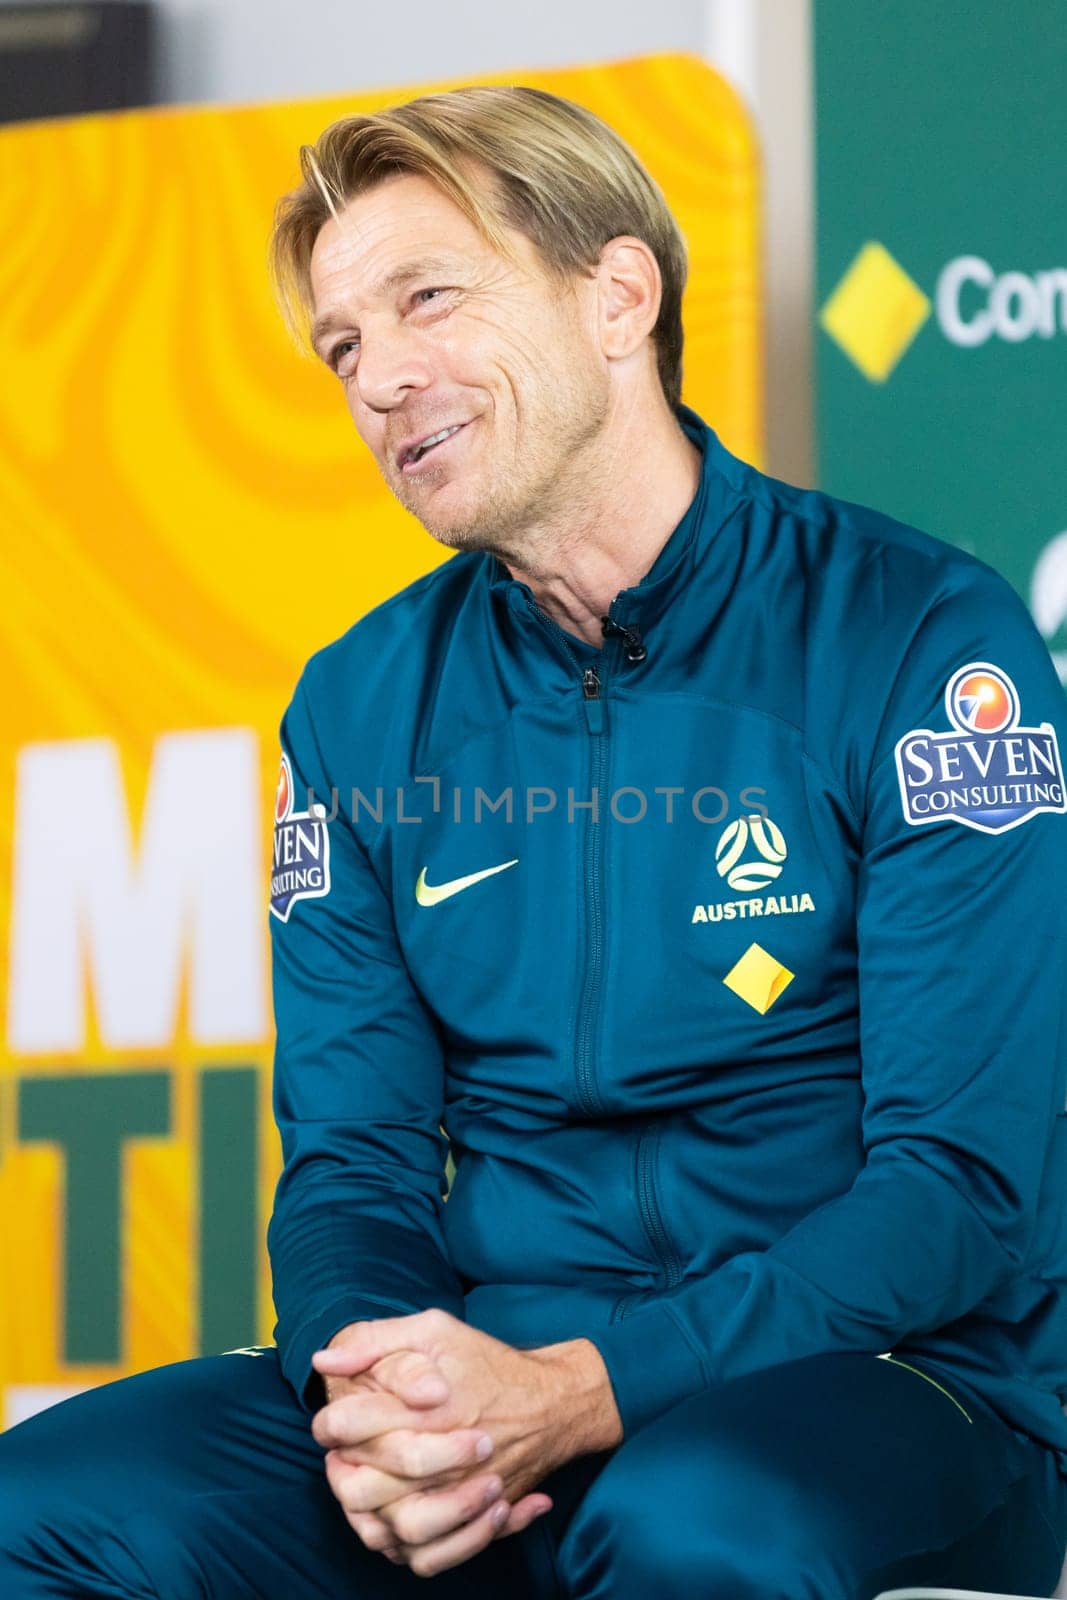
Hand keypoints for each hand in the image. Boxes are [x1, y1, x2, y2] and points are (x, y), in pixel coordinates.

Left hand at [311, 1309, 620, 1575]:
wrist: (553, 1404)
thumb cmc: (489, 1363)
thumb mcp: (434, 1329)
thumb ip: (376, 1339)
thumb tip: (322, 1361)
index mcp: (427, 1407)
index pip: (349, 1424)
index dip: (329, 1424)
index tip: (331, 1422)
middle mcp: (444, 1457)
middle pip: (362, 1487)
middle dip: (343, 1471)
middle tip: (344, 1457)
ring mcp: (461, 1495)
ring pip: (395, 1528)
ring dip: (371, 1514)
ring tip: (369, 1489)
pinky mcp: (477, 1521)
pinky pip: (428, 1556)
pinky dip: (405, 1548)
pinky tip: (398, 1520)